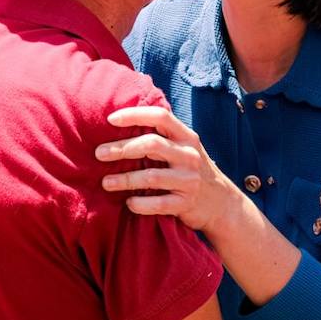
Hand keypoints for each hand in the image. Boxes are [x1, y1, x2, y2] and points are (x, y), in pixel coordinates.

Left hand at [95, 105, 240, 234]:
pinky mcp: (186, 204)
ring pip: (151, 176)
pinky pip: (158, 203)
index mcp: (187, 137)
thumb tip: (122, 123)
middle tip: (99, 153)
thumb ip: (162, 136)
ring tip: (106, 182)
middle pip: (151, 145)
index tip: (110, 119)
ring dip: (124, 179)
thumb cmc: (191, 170)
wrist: (221, 203)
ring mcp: (189, 180)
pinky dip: (140, 204)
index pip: (160, 116)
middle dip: (122, 148)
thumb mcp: (184, 148)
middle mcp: (189, 155)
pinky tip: (128, 203)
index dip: (134, 115)